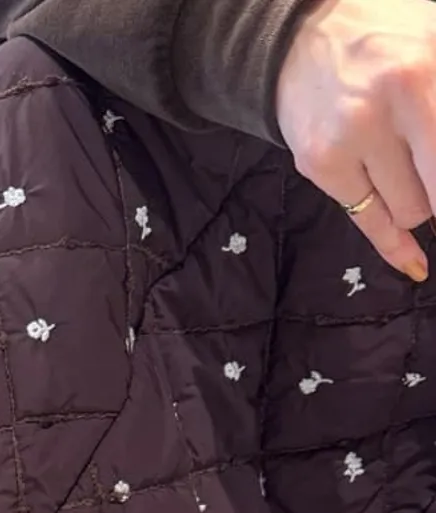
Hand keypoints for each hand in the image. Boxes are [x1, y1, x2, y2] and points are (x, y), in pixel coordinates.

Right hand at [277, 0, 435, 280]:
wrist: (302, 35)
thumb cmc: (385, 38)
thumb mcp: (435, 47)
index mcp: (417, 79)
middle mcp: (376, 116)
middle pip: (434, 193)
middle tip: (424, 176)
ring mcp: (342, 146)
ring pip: (408, 211)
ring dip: (419, 203)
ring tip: (412, 178)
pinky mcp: (319, 167)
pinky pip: (369, 223)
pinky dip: (396, 247)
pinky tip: (415, 264)